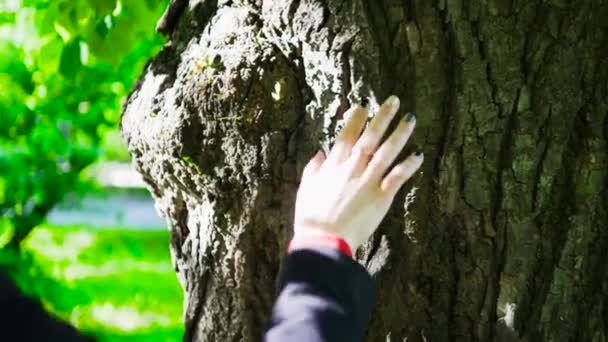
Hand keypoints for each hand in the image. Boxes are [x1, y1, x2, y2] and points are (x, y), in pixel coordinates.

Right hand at [293, 96, 422, 251]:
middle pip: (370, 137)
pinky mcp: (381, 197)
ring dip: (400, 134)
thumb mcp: (305, 189)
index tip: (363, 106)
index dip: (356, 119)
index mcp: (333, 165)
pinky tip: (419, 154)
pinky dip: (409, 165)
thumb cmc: (311, 218)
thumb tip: (320, 153)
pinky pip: (397, 176)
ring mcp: (368, 181)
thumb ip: (313, 169)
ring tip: (410, 119)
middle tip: (394, 100)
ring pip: (387, 151)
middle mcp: (352, 168)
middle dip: (382, 117)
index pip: (346, 135)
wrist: (324, 240)